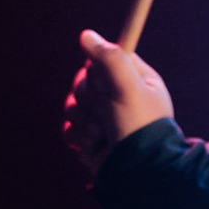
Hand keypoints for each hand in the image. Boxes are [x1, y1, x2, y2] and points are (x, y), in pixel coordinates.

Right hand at [61, 30, 174, 171]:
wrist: (135, 173)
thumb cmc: (138, 128)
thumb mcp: (128, 88)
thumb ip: (109, 59)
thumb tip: (86, 35)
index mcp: (135, 80)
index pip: (105, 59)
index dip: (98, 71)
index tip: (104, 83)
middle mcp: (119, 97)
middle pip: (84, 81)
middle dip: (89, 99)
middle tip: (106, 112)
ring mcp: (103, 118)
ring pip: (73, 105)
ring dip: (83, 121)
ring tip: (101, 134)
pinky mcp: (90, 137)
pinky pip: (69, 127)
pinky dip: (78, 137)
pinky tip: (93, 145)